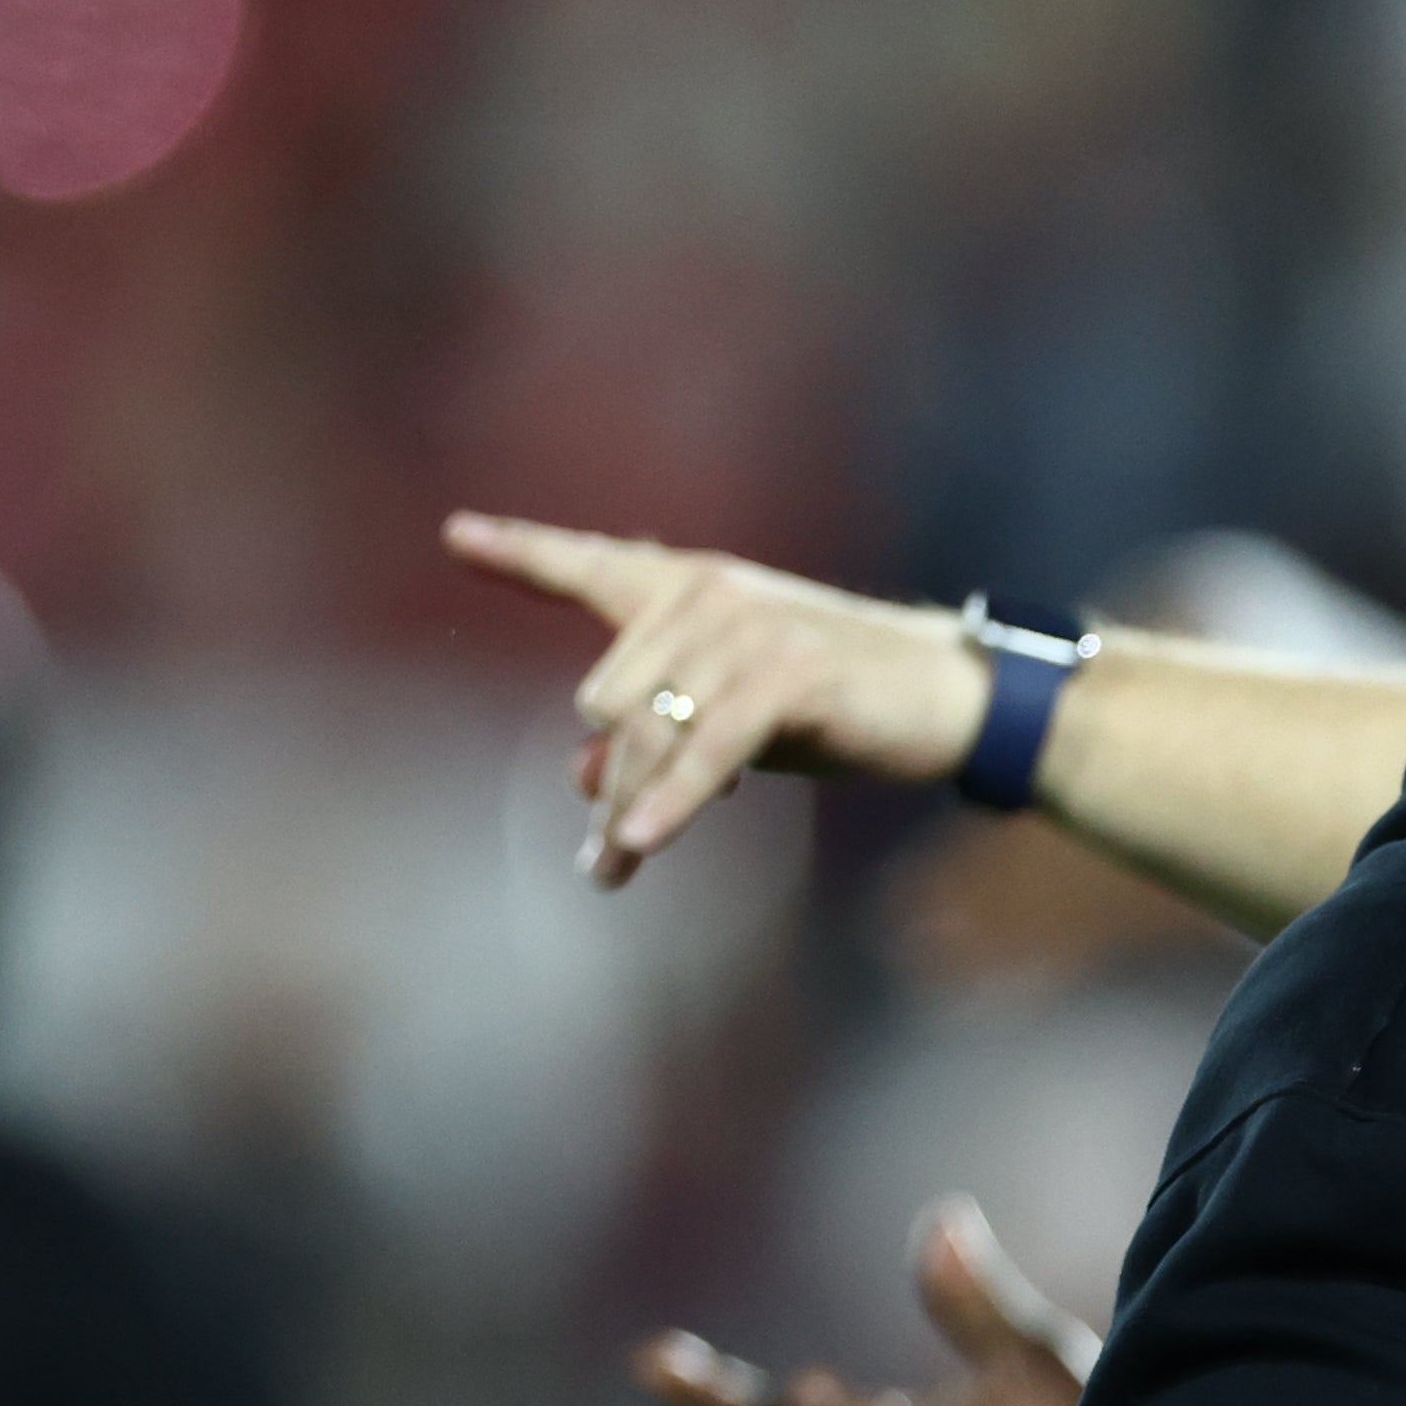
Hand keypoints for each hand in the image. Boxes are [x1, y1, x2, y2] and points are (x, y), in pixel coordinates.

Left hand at [443, 513, 994, 883]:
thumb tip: (584, 779)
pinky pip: (707, 748)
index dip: (521, 551)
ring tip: (611, 871)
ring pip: (650, 732)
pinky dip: (672, 798)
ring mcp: (747, 626)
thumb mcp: (732, 717)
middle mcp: (707, 591)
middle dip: (608, 778)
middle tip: (606, 850)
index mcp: (689, 585)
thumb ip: (656, 732)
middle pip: (609, 699)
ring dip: (629, 810)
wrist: (948, 697)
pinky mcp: (788, 672)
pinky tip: (640, 841)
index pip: (592, 565)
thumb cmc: (837, 704)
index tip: (458, 534)